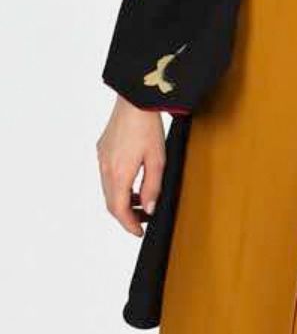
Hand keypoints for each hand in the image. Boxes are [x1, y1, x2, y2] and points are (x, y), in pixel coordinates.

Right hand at [96, 95, 165, 236]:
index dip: (129, 224)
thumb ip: (153, 186)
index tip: (139, 233)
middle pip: (111, 202)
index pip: (120, 209)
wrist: (134, 101)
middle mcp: (106, 168)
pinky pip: (107, 176)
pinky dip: (119, 186)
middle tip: (142, 222)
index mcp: (119, 173)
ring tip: (143, 203)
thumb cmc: (149, 127)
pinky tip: (134, 183)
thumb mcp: (158, 159)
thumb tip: (149, 209)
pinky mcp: (102, 150)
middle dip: (126, 215)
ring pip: (108, 190)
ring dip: (123, 201)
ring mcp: (101, 158)